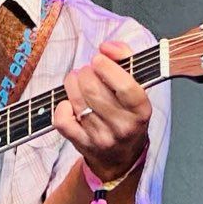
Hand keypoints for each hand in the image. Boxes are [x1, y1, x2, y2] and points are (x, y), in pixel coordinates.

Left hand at [53, 39, 150, 181]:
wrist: (120, 157)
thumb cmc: (128, 114)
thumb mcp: (137, 88)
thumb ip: (126, 60)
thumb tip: (107, 46)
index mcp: (141, 110)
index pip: (126, 87)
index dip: (108, 68)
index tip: (98, 59)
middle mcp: (123, 126)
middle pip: (94, 91)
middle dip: (85, 73)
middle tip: (86, 70)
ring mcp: (101, 137)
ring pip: (77, 103)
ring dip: (72, 84)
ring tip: (76, 79)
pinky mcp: (81, 144)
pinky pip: (62, 121)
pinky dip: (61, 106)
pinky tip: (69, 102)